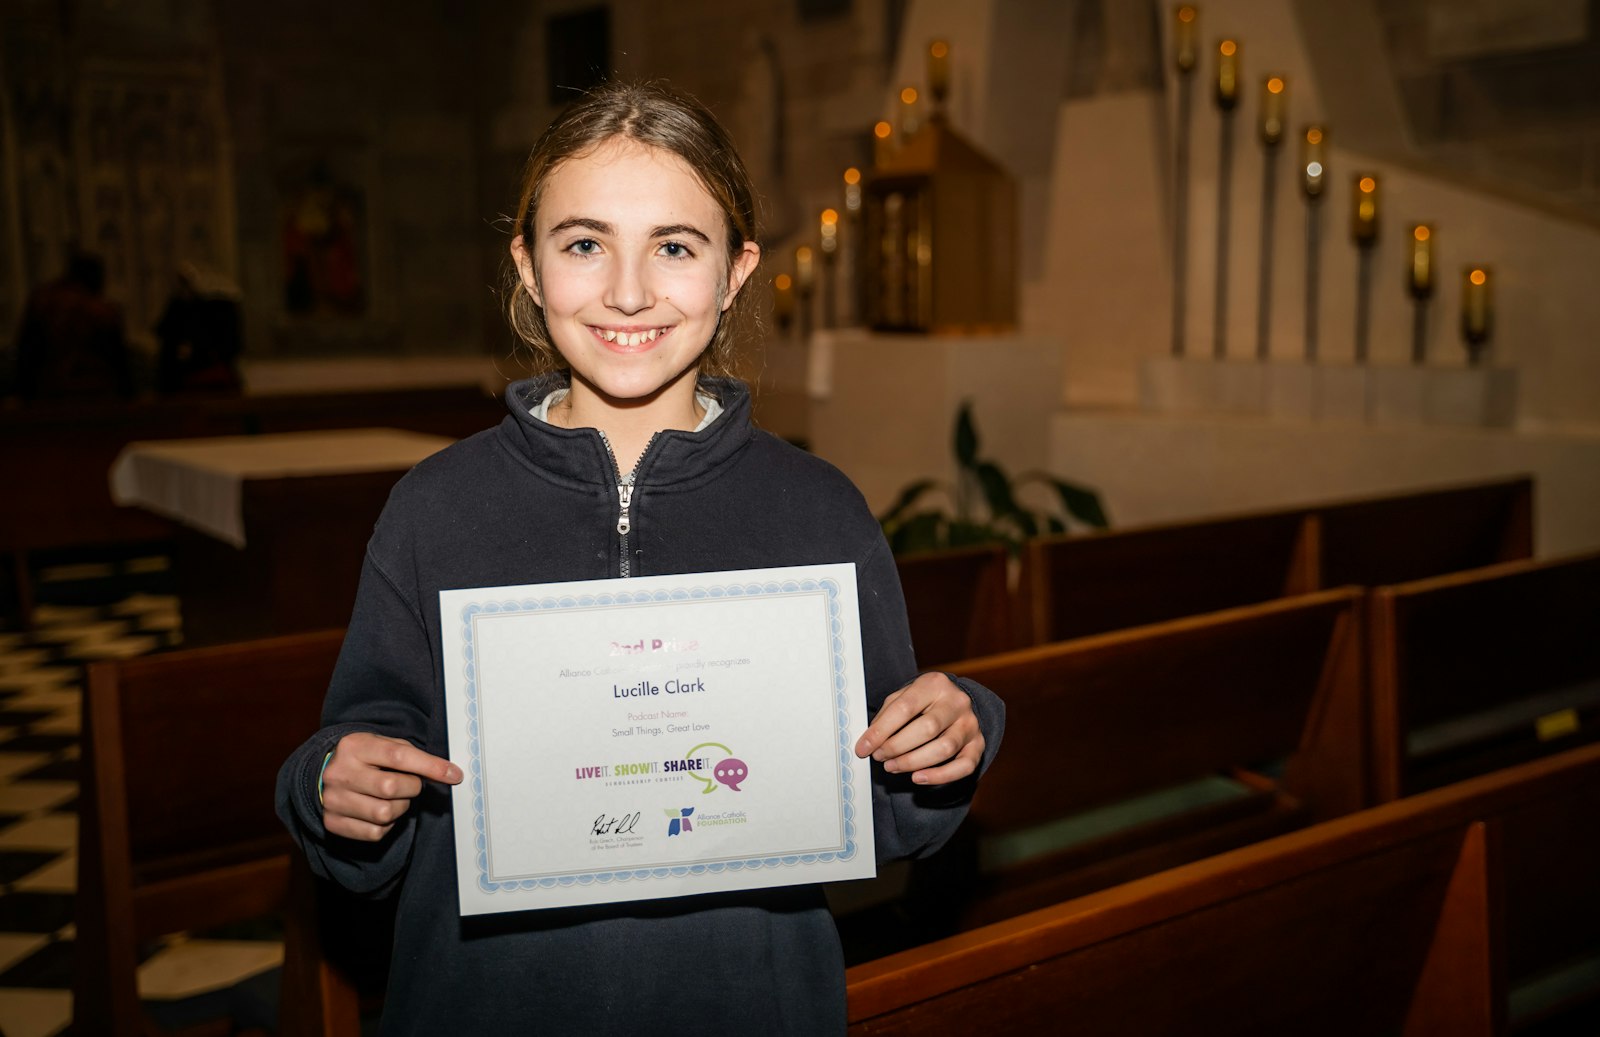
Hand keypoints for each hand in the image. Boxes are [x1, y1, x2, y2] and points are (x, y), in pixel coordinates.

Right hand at [320, 731, 461, 840]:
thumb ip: (412, 756)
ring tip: (394, 798)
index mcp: (354, 746)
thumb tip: (447, 773)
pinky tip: (380, 811)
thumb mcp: (383, 745)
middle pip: (391, 788)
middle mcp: (340, 773)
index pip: (399, 756)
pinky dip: (387, 825)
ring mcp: (333, 799)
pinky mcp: (332, 822)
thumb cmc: (364, 759)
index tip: (454, 774)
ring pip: (384, 813)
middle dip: (412, 788)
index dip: (430, 766)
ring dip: (401, 807)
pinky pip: (375, 832)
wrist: (323, 773)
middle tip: (411, 784)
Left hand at [854, 673, 982, 785]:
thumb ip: (887, 716)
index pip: (905, 708)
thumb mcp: (904, 697)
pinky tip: (917, 778)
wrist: (954, 704)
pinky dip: (939, 776)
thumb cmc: (923, 702)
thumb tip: (868, 742)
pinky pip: (963, 766)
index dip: (881, 731)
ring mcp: (970, 724)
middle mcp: (957, 702)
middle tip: (879, 757)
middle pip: (927, 728)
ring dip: (913, 762)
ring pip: (945, 749)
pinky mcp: (978, 745)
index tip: (864, 748)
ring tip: (892, 766)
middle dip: (897, 747)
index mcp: (935, 683)